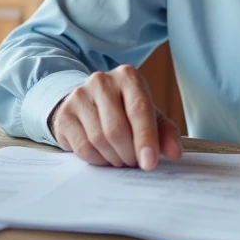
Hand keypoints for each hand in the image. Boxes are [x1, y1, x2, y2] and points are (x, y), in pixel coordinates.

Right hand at [49, 65, 182, 169]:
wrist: (89, 104)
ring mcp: (79, 96)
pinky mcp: (64, 114)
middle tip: (134, 163)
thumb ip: (166, 132)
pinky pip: (82, 148)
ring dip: (114, 158)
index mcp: (128, 76)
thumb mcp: (149, 116)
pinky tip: (104, 156)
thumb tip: (175, 153)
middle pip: (117, 129)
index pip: (139, 110)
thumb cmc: (125, 111)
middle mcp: (102, 81)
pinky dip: (97, 160)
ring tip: (121, 159)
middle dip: (129, 154)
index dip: (146, 139)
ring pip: (98, 140)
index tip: (150, 164)